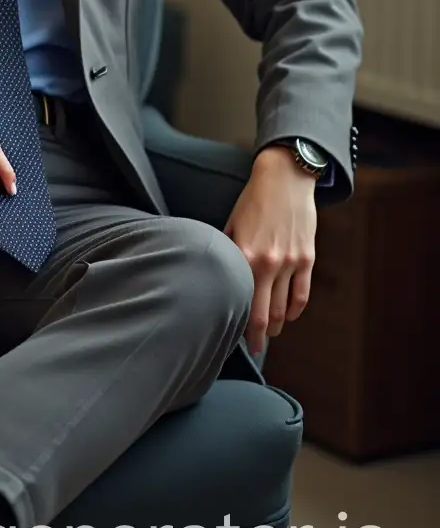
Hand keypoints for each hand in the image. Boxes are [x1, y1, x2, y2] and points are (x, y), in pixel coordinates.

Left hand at [223, 146, 316, 356]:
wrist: (284, 179)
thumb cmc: (252, 201)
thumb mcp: (230, 225)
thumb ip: (227, 253)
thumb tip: (220, 279)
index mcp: (243, 256)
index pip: (241, 304)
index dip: (238, 326)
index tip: (232, 337)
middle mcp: (267, 263)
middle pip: (263, 315)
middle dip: (258, 337)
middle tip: (253, 348)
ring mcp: (290, 262)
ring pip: (284, 308)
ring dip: (277, 326)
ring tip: (270, 333)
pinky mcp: (307, 258)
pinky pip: (302, 294)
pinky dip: (295, 311)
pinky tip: (288, 317)